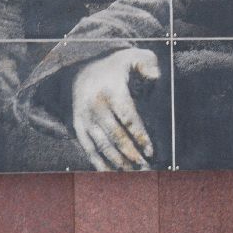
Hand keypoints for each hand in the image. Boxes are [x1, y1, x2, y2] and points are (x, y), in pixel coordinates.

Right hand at [70, 48, 159, 170]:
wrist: (78, 71)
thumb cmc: (114, 68)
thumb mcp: (131, 57)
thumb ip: (148, 63)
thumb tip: (155, 78)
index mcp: (110, 90)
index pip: (127, 117)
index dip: (139, 135)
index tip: (150, 151)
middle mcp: (94, 106)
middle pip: (115, 135)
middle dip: (131, 153)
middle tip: (146, 167)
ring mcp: (84, 118)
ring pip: (102, 145)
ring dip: (118, 162)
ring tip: (134, 174)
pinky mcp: (78, 128)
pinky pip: (89, 149)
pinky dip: (100, 164)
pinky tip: (113, 175)